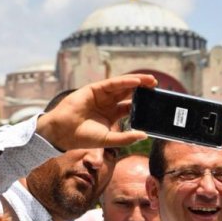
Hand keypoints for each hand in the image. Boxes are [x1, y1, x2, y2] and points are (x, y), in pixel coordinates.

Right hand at [37, 74, 156, 150]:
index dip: (142, 105)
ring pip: (123, 86)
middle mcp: (107, 104)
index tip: (156, 104)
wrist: (63, 132)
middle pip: (129, 94)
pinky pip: (112, 84)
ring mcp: (101, 96)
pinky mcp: (94, 89)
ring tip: (152, 81)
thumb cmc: (83, 137)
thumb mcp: (108, 139)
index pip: (130, 107)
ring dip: (137, 82)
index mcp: (111, 115)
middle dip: (143, 90)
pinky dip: (125, 82)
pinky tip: (136, 81)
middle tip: (158, 88)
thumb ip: (125, 137)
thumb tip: (144, 135)